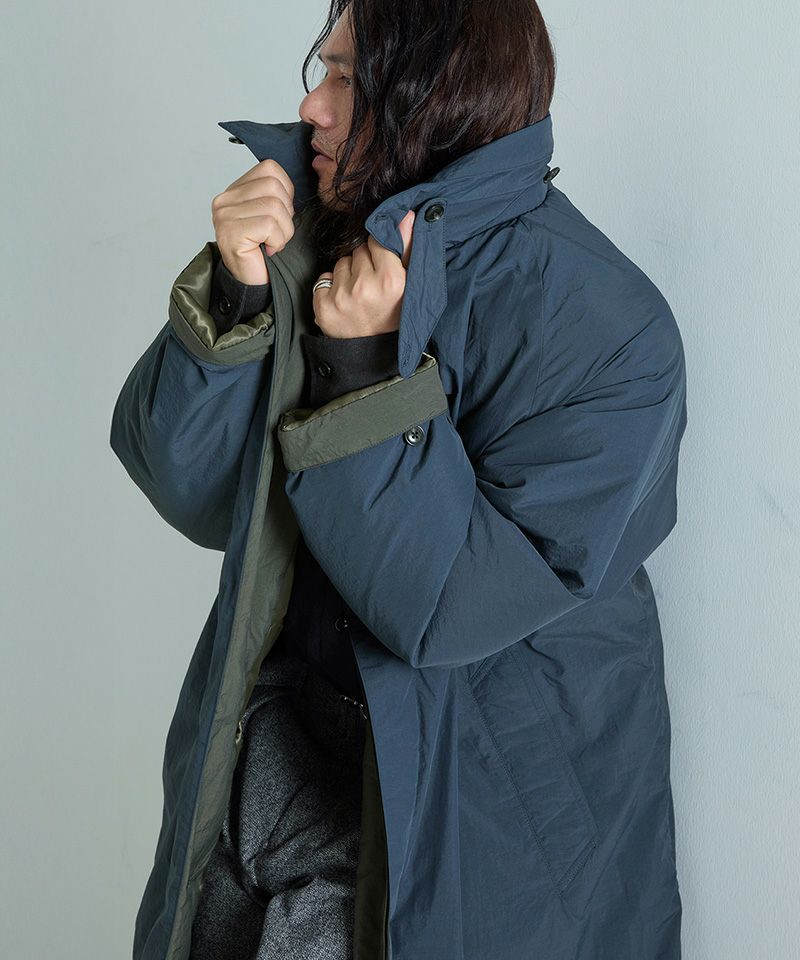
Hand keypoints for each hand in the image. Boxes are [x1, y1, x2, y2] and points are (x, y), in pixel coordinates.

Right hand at [210, 159, 295, 285]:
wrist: (251, 284)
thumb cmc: (265, 251)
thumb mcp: (270, 215)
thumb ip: (274, 194)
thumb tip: (290, 185)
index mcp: (234, 190)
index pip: (270, 168)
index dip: (286, 192)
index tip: (279, 216)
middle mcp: (224, 200)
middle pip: (273, 185)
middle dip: (287, 213)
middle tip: (276, 233)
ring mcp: (224, 216)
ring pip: (274, 206)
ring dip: (284, 230)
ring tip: (273, 243)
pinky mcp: (230, 233)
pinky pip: (270, 225)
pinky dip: (277, 240)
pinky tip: (268, 250)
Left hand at [312, 210, 415, 337]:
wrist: (372, 352)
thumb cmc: (393, 315)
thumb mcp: (409, 284)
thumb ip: (407, 247)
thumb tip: (406, 214)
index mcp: (391, 280)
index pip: (376, 241)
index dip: (379, 253)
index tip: (383, 269)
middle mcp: (365, 287)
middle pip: (357, 251)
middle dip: (363, 263)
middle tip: (372, 286)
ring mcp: (342, 297)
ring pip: (340, 263)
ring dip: (347, 274)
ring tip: (358, 294)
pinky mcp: (323, 306)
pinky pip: (323, 279)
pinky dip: (330, 287)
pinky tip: (343, 301)